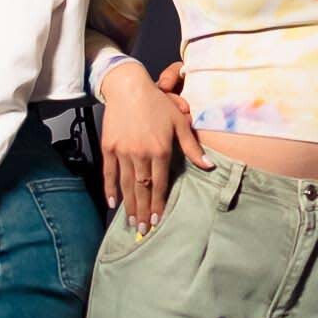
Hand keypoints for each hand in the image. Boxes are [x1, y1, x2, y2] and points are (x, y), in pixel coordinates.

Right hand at [100, 58, 212, 233]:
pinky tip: (112, 202)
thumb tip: (209, 166)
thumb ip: (193, 147)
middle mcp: (141, 154)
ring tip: (132, 221)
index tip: (158, 220)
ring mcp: (123, 151)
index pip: (160, 184)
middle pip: (142, 189)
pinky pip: (109, 172)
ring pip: (126, 184)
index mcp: (160, 150)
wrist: (128, 87)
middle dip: (143, 211)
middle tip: (144, 229)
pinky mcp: (108, 147)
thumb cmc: (157, 103)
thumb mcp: (179, 122)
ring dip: (129, 205)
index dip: (158, 204)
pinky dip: (110, 188)